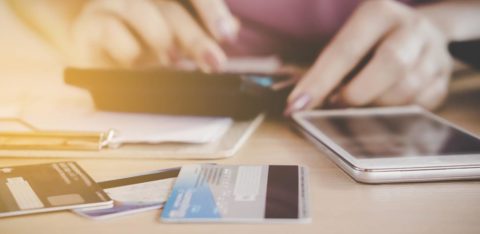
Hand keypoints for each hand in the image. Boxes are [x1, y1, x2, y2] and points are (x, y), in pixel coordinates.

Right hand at [70, 0, 238, 70]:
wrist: (96, 49)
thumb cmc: (141, 39)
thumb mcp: (177, 35)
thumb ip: (203, 27)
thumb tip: (232, 27)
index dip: (211, 9)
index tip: (227, 36)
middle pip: (170, 7)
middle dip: (194, 36)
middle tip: (213, 62)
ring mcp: (111, 4)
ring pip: (140, 11)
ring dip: (161, 37)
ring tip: (173, 61)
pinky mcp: (89, 24)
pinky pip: (109, 29)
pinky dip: (127, 48)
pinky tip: (134, 62)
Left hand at [285, 0, 452, 114]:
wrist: (422, 34)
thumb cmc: (372, 42)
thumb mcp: (351, 39)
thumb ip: (331, 67)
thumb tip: (306, 103)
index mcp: (379, 12)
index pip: (346, 49)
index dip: (320, 80)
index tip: (297, 105)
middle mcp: (411, 28)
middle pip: (390, 64)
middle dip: (357, 93)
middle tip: (336, 105)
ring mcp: (434, 53)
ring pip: (406, 89)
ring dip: (376, 106)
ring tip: (359, 105)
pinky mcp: (444, 79)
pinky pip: (420, 105)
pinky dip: (395, 112)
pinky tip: (382, 106)